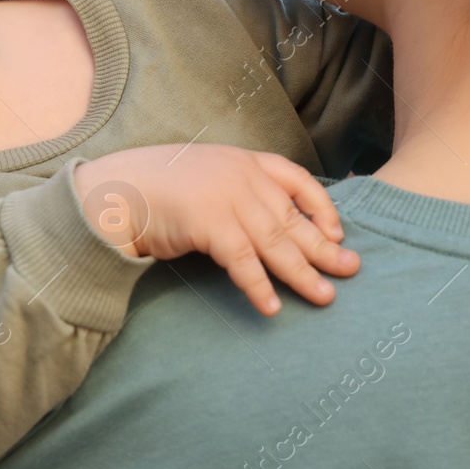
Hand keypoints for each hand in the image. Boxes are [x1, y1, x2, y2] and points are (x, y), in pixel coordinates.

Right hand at [72, 143, 358, 314]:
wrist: (118, 190)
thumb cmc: (157, 186)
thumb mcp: (205, 175)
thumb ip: (236, 188)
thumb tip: (266, 218)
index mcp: (243, 161)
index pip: (297, 180)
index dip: (322, 207)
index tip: (337, 231)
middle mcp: (242, 177)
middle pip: (293, 218)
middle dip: (325, 248)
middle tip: (352, 270)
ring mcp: (228, 199)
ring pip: (277, 242)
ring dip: (303, 273)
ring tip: (324, 296)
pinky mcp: (211, 225)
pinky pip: (244, 262)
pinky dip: (260, 287)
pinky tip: (271, 307)